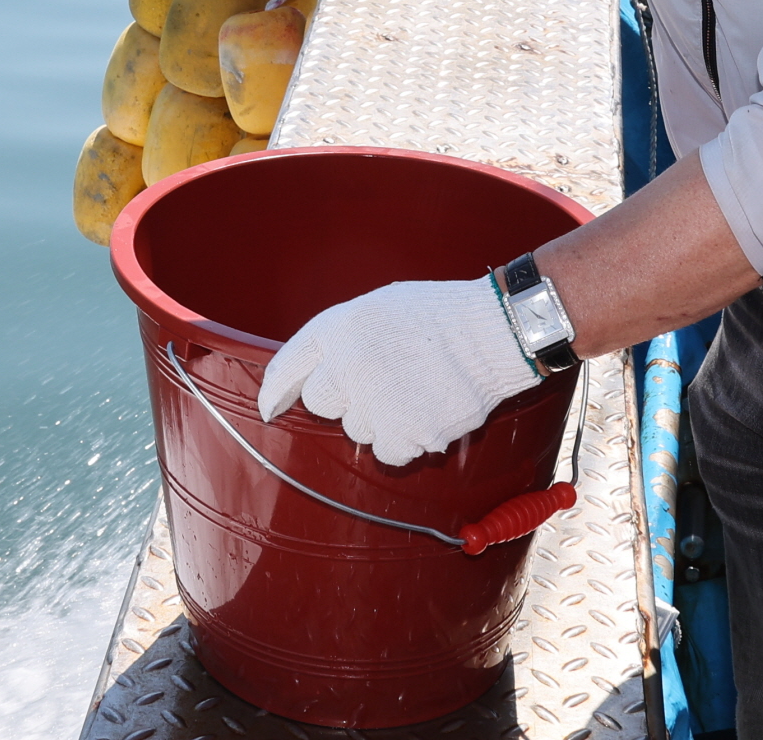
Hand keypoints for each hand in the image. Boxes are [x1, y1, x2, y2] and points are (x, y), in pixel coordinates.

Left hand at [256, 276, 536, 466]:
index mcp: (338, 328)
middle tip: (379, 384)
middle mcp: (348, 364)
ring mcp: (375, 401)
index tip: (270, 409)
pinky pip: (388, 453)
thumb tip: (318, 376)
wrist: (492, 332)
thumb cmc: (439, 316)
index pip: (287, 366)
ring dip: (379, 419)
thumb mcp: (377, 309)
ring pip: (357, 430)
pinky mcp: (405, 432)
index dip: (274, 391)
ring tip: (413, 390)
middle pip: (320, 404)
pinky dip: (405, 441)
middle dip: (343, 399)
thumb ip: (342, 340)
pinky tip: (426, 412)